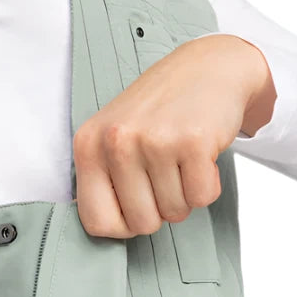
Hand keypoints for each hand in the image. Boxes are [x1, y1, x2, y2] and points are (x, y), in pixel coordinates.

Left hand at [74, 34, 275, 237]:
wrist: (207, 66)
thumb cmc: (158, 112)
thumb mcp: (112, 139)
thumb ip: (101, 181)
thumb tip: (103, 230)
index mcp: (88, 146)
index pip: (96, 223)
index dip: (122, 225)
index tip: (135, 205)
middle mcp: (116, 141)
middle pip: (141, 224)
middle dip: (160, 210)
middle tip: (165, 174)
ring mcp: (154, 140)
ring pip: (174, 213)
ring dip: (185, 195)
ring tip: (182, 159)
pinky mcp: (193, 141)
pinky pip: (202, 198)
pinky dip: (208, 185)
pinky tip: (201, 155)